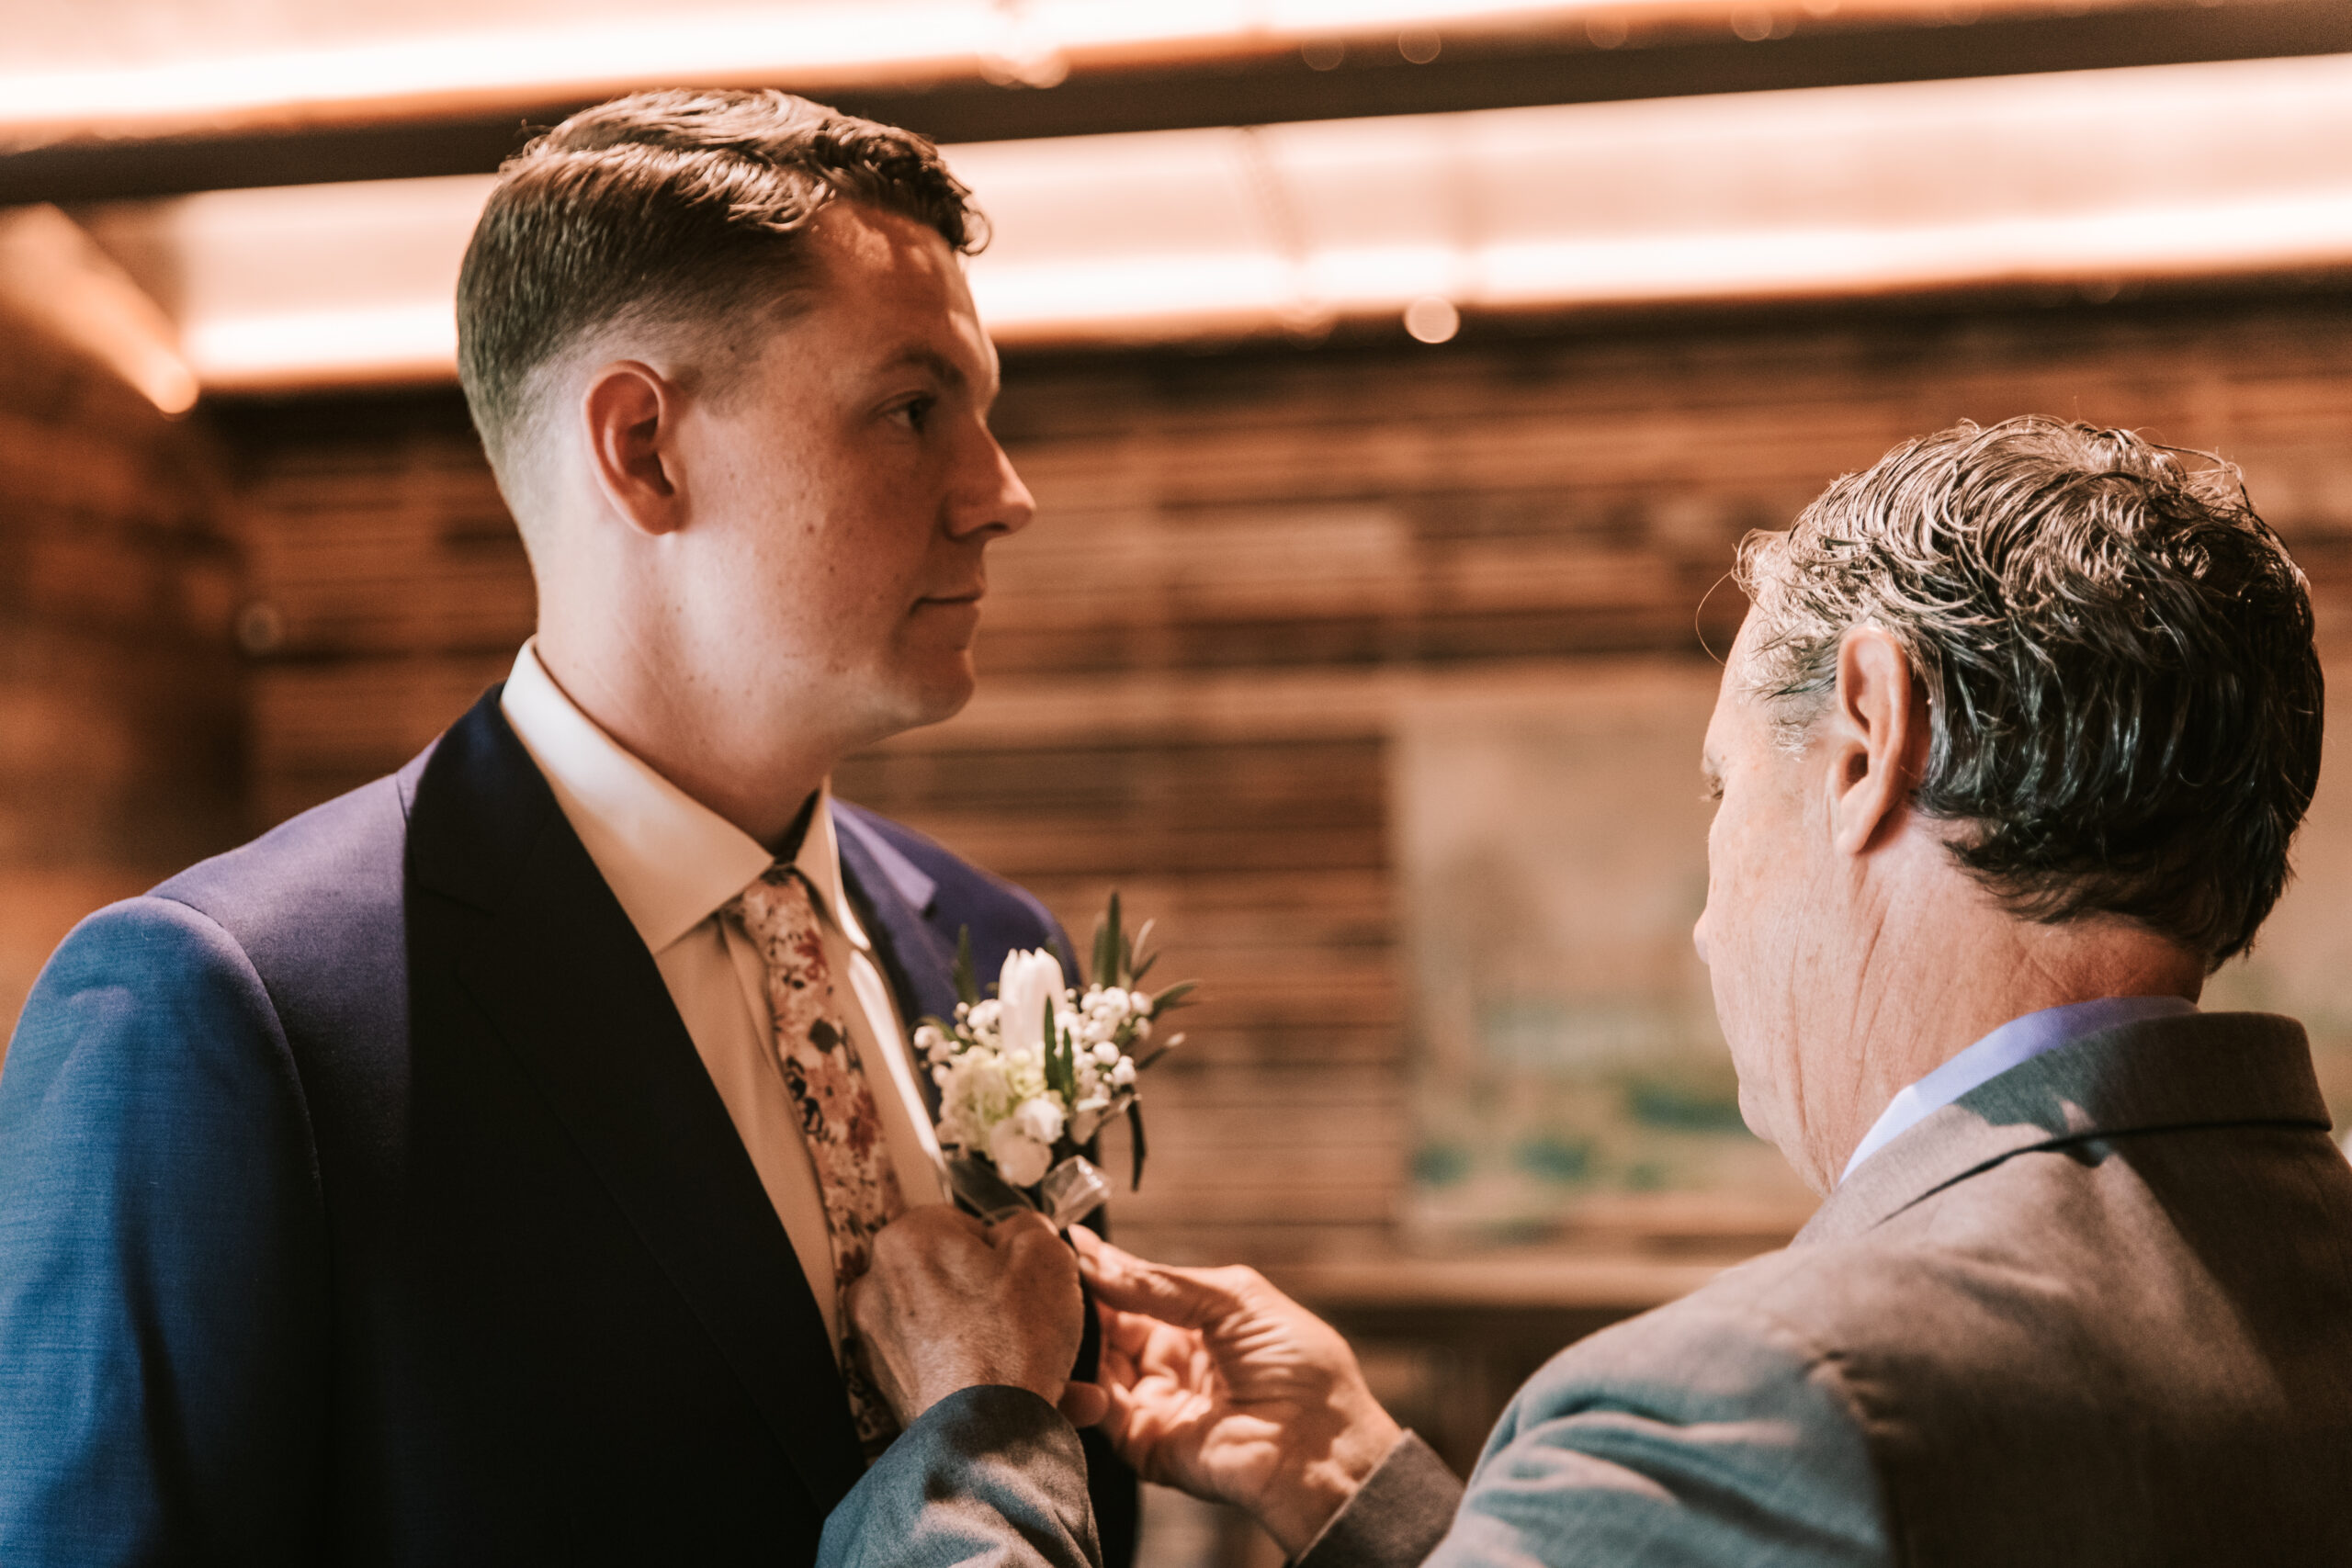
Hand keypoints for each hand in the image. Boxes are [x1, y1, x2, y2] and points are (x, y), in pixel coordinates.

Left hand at [848, 1207, 1105, 1426]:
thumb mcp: (1045, 1255)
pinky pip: (952, 1372)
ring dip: (1007, 1346)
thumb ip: (1031, 1227)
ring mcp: (880, 1343)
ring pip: (959, 1331)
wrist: (985, 1435)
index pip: (959, 1223)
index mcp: (907, 1239)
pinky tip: (1043, 1396)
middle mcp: (878, 1288)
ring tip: (1058, 1367)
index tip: (1026, 1269)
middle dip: (1003, 1300)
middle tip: (1042, 1316)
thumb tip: (1022, 1231)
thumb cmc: (1009, 1342)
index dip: (1003, 1246)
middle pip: (955, 1280)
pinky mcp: (892, 1389)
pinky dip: (990, 1381)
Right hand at [1075, 1230, 1401, 1556]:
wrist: (1318, 1445)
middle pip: (1109, 1323)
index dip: (1105, 1267)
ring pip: (1095, 1362)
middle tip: (1047, 1272)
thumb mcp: (1235, 1299)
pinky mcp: (1142, 1443)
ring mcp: (1155, 1401)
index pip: (1137, 1289)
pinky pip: (1098, 1410)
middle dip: (1080, 1299)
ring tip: (1052, 1306)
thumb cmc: (1301, 1368)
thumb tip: (1098, 1259)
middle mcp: (1172, 1359)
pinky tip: (1072, 1352)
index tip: (1063, 1242)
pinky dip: (1081, 1382)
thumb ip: (1162, 1282)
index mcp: (1199, 1321)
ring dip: (1074, 1336)